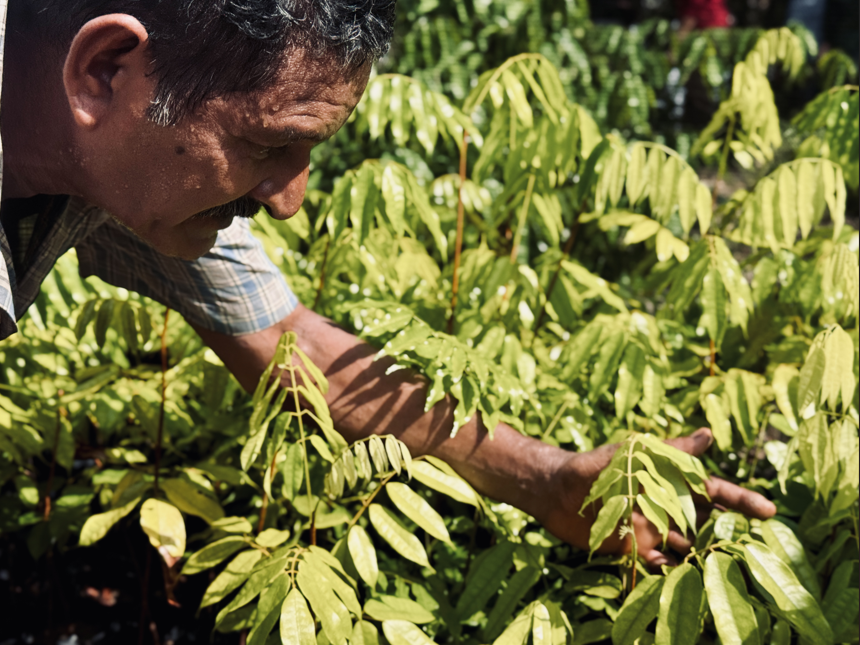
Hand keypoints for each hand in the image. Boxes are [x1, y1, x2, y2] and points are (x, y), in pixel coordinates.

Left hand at [536, 428, 776, 567]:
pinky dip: (669, 570)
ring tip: (725, 568)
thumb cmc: (595, 465)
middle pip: (707, 522)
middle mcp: (666, 508)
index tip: (769, 511)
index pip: (713, 492)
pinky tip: (678, 575)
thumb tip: (708, 433)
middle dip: (730, 532)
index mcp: (670, 483)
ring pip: (687, 546)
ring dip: (703, 555)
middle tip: (756, 546)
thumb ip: (670, 449)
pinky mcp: (633, 549)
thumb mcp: (633, 453)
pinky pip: (658, 564)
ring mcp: (652, 530)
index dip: (741, 501)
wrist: (556, 490)